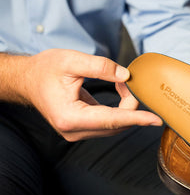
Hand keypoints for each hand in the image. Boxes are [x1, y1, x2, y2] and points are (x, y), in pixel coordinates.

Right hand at [23, 49, 161, 140]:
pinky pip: (109, 124)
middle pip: (117, 124)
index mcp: (70, 117)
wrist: (28, 79)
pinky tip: (119, 92)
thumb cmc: (45, 70)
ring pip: (115, 126)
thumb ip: (100, 67)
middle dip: (131, 104)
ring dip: (126, 107)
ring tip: (122, 84)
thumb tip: (126, 76)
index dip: (136, 119)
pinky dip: (119, 110)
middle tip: (130, 82)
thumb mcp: (71, 61)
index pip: (112, 120)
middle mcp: (74, 131)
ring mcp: (77, 133)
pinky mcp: (82, 129)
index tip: (156, 120)